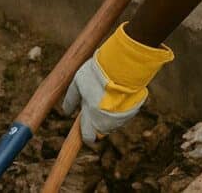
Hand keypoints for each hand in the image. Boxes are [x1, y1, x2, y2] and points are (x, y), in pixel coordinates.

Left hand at [62, 23, 173, 145]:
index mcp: (92, 117)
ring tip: (109, 95)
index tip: (85, 127)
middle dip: (98, 122)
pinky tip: (120, 94)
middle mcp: (108, 122)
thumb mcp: (78, 82)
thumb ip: (71, 99)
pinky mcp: (135, 109)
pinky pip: (126, 113)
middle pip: (102, 131)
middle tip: (97, 105)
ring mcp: (123, 117)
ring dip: (110, 115)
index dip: (86, 134)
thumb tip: (66, 111)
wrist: (124, 64)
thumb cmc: (98, 73)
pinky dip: (122, 108)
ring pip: (114, 122)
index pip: (88, 137)